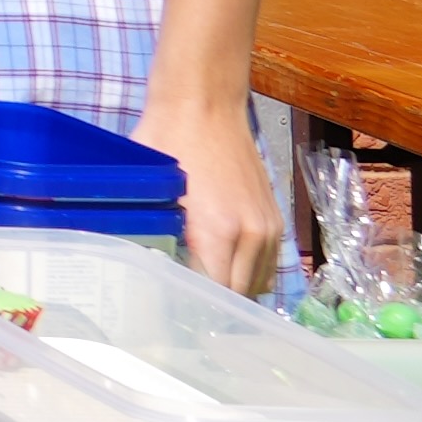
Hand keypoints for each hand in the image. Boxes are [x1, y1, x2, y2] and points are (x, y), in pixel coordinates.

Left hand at [141, 67, 285, 296]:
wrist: (206, 106)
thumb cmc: (169, 142)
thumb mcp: (153, 193)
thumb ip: (157, 236)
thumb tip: (146, 271)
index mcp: (220, 231)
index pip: (218, 295)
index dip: (197, 309)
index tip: (177, 315)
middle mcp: (252, 234)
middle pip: (240, 295)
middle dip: (215, 306)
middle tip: (186, 310)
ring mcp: (269, 226)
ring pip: (258, 282)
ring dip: (235, 290)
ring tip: (204, 292)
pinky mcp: (275, 218)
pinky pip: (268, 263)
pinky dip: (248, 271)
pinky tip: (222, 268)